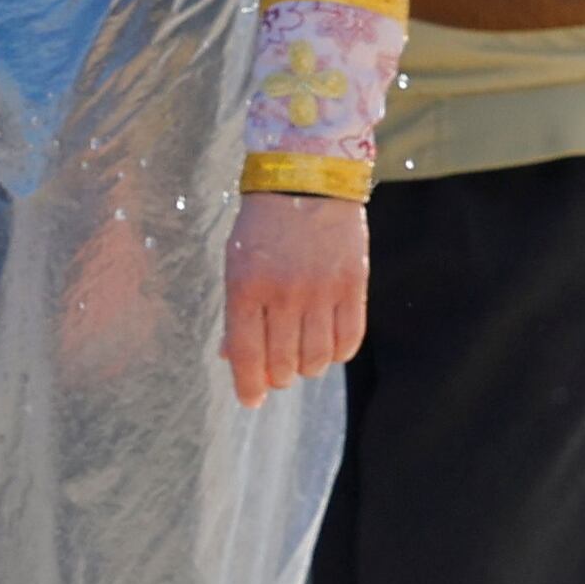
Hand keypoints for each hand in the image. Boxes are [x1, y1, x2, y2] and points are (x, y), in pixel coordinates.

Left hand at [222, 190, 369, 405]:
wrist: (307, 182)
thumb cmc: (263, 228)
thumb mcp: (236, 265)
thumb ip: (236, 314)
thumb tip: (231, 359)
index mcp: (245, 289)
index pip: (246, 356)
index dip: (248, 387)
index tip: (251, 401)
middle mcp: (283, 295)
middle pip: (282, 365)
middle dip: (277, 378)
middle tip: (277, 373)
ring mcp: (321, 292)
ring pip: (316, 359)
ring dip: (307, 367)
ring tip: (302, 357)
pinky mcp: (353, 286)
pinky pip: (349, 340)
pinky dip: (338, 353)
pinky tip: (329, 346)